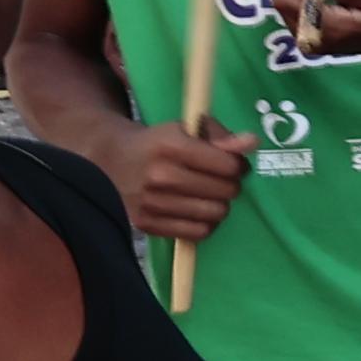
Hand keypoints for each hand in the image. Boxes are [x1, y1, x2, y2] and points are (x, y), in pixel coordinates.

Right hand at [109, 114, 255, 242]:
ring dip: (219, 204)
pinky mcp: (146, 224)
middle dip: (230, 184)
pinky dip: (205, 223)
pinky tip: (195, 210)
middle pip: (226, 191)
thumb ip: (221, 135)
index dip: (238, 165)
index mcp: (169, 146)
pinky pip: (199, 232)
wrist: (109, 160)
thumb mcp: (185, 128)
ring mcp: (151, 202)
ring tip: (207, 194)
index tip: (231, 164)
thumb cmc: (156, 143)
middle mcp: (159, 176)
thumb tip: (251, 142)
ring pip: (216, 213)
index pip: (228, 165)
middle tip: (218, 180)